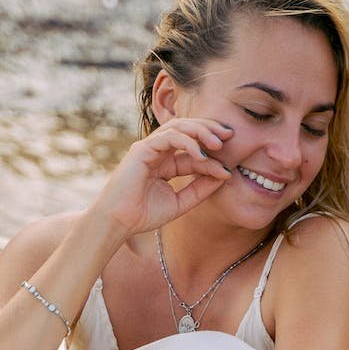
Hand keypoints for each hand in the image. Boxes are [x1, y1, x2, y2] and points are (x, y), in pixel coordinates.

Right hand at [93, 117, 232, 235]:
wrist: (118, 222)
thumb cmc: (143, 215)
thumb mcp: (180, 203)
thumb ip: (200, 190)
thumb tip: (223, 176)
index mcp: (166, 162)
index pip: (194, 152)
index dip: (212, 157)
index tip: (229, 169)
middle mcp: (158, 151)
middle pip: (188, 130)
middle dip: (210, 129)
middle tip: (230, 135)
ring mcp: (149, 147)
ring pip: (179, 127)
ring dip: (201, 131)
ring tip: (218, 143)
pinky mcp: (142, 149)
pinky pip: (169, 137)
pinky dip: (187, 142)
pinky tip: (200, 154)